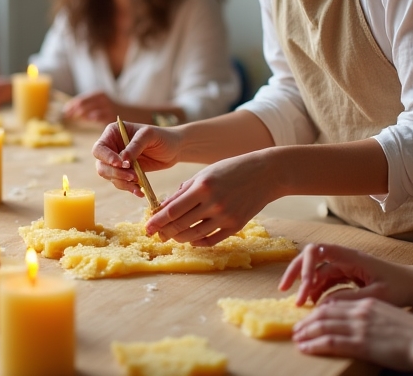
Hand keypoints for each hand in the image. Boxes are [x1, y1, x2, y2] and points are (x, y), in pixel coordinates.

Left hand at [63, 90, 118, 122]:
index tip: (64, 111)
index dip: (71, 105)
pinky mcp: (111, 116)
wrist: (131, 113)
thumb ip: (87, 106)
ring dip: (79, 115)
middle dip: (73, 110)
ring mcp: (107, 107)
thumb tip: (69, 110)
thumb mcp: (99, 103)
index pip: (80, 99)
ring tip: (74, 118)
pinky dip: (90, 119)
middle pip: (82, 104)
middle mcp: (102, 99)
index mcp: (98, 94)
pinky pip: (97, 117)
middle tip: (66, 116)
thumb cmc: (110, 110)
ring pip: (88, 111)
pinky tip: (87, 120)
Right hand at [93, 121, 182, 197]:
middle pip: (102, 165)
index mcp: (113, 133)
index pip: (100, 148)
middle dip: (115, 173)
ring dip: (122, 182)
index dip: (107, 158)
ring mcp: (117, 162)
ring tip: (138, 183)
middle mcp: (111, 148)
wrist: (174, 149)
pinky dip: (129, 188)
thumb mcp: (149, 135)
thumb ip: (135, 145)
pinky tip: (139, 191)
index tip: (120, 164)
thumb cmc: (161, 136)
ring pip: (110, 177)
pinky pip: (121, 183)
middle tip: (132, 176)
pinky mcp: (125, 173)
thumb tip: (123, 160)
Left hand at [144, 151, 279, 244]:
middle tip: (157, 234)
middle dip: (165, 232)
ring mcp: (225, 217)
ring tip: (172, 236)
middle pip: (180, 225)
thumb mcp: (204, 174)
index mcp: (202, 187)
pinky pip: (212, 240)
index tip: (147, 228)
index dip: (156, 221)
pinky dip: (198, 242)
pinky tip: (190, 239)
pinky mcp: (236, 226)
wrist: (265, 174)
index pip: (172, 210)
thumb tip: (163, 207)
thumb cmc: (230, 170)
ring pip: (194, 235)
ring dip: (179, 238)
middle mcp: (213, 203)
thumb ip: (183, 191)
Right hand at [279, 243, 412, 307]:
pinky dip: (317, 290)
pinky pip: (326, 280)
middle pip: (311, 258)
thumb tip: (322, 304)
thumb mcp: (376, 296)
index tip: (302, 288)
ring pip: (317, 271)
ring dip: (306, 285)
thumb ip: (349, 298)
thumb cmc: (401, 287)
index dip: (304, 266)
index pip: (318, 252)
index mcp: (350, 257)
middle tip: (285, 291)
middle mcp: (344, 258)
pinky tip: (314, 303)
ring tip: (300, 304)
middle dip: (296, 272)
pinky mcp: (348, 275)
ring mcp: (345, 266)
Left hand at [293, 297, 412, 371]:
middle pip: (324, 313)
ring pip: (323, 326)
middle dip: (307, 321)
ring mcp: (359, 327)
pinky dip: (314, 344)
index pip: (335, 303)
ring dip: (306, 332)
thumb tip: (361, 326)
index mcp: (367, 303)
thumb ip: (372, 318)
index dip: (318, 311)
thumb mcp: (389, 316)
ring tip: (297, 339)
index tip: (310, 318)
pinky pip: (330, 342)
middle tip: (297, 329)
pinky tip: (306, 348)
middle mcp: (360, 312)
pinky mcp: (360, 343)